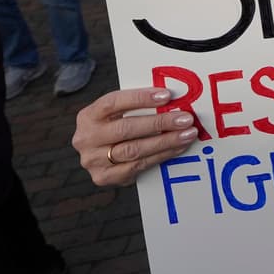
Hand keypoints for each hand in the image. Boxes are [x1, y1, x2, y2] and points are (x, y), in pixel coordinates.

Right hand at [72, 87, 197, 186]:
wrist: (98, 156)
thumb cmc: (114, 127)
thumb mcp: (116, 114)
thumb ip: (136, 106)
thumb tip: (173, 99)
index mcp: (88, 116)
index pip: (113, 102)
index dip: (140, 98)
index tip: (167, 96)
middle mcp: (86, 138)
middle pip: (126, 129)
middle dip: (160, 123)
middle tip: (185, 119)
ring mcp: (93, 160)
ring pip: (134, 150)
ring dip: (165, 141)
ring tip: (187, 134)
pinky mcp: (104, 177)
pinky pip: (137, 166)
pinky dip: (161, 156)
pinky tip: (177, 148)